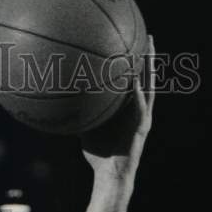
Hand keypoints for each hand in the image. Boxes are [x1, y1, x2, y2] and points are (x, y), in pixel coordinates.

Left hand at [80, 35, 155, 182]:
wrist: (110, 176)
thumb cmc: (98, 155)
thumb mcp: (86, 127)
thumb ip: (80, 112)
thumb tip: (60, 99)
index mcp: (128, 108)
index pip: (133, 79)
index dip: (134, 62)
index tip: (131, 40)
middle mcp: (138, 109)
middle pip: (146, 78)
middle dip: (148, 57)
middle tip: (148, 35)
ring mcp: (142, 118)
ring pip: (150, 88)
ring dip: (150, 69)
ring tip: (149, 49)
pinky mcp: (142, 128)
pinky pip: (141, 107)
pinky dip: (139, 94)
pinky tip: (136, 80)